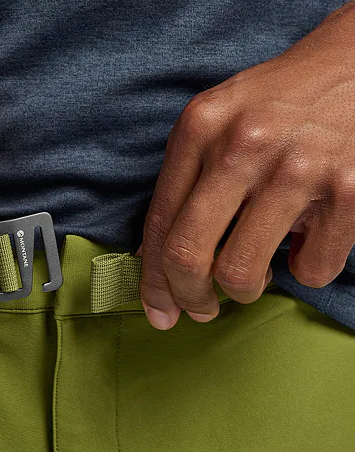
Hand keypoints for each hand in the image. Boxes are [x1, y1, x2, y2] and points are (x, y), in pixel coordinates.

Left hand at [139, 1, 354, 329]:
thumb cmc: (276, 104)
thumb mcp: (215, 125)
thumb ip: (183, 185)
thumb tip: (154, 258)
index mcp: (200, 128)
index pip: (159, 223)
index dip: (153, 280)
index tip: (158, 310)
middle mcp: (243, 145)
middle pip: (188, 255)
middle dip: (188, 297)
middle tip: (200, 308)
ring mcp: (298, 168)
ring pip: (242, 274)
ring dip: (244, 290)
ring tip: (254, 272)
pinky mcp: (349, 191)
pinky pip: (310, 271)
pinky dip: (303, 269)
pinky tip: (303, 240)